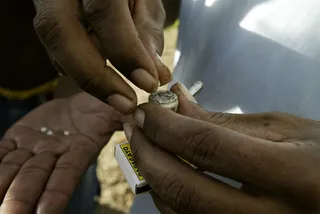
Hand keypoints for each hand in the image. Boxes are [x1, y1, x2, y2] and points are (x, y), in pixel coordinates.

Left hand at [0, 93, 121, 213]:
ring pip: (14, 168)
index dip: (56, 193)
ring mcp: (34, 147)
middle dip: (21, 196)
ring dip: (2, 185)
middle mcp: (54, 153)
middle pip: (35, 177)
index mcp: (79, 150)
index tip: (44, 212)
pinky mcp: (18, 138)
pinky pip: (0, 153)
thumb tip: (135, 119)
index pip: (66, 174)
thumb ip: (122, 117)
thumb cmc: (101, 109)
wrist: (80, 105)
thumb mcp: (114, 112)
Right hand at [32, 0, 170, 113]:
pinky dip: (78, 69)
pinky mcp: (46, 21)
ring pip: (54, 43)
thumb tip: (158, 75)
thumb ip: (147, 33)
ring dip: (87, 78)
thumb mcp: (145, 1)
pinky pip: (55, 49)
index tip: (149, 83)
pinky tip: (101, 80)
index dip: (125, 51)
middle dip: (95, 76)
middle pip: (61, 31)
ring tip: (119, 98)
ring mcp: (47, 3)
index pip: (104, 11)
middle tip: (126, 104)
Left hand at [124, 83, 319, 213]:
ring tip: (143, 143)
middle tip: (134, 125)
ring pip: (179, 211)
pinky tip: (162, 170)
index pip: (206, 146)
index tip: (146, 110)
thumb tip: (175, 102)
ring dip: (152, 174)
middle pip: (183, 187)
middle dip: (148, 152)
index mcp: (287, 175)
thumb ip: (223, 121)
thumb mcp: (280, 129)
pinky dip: (166, 195)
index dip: (166, 125)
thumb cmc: (318, 156)